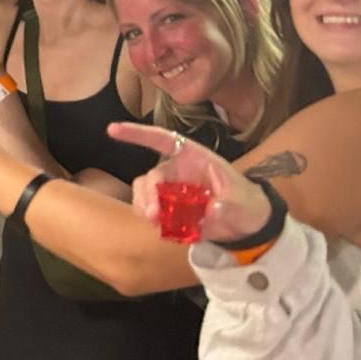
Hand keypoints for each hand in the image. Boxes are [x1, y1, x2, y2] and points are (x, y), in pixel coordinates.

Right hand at [112, 123, 274, 243]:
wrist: (248, 226)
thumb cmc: (247, 203)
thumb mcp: (246, 203)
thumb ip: (231, 205)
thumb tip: (213, 209)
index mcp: (193, 158)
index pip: (162, 140)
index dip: (138, 134)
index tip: (113, 129)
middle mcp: (177, 172)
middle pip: (151, 177)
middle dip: (147, 195)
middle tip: (153, 215)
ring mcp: (170, 191)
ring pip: (144, 194)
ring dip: (145, 208)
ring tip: (157, 224)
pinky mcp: (168, 210)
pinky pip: (150, 213)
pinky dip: (153, 222)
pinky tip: (166, 230)